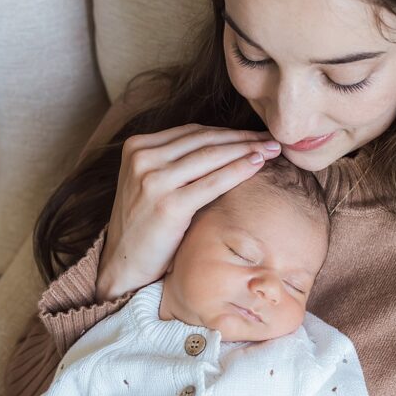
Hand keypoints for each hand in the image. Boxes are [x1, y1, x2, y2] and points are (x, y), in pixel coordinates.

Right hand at [95, 124, 280, 301]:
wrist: (124, 264)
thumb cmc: (146, 225)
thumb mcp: (151, 182)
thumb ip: (174, 161)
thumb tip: (225, 144)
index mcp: (137, 147)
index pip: (192, 132)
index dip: (228, 131)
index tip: (254, 134)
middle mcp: (143, 158)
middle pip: (204, 140)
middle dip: (242, 138)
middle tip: (271, 139)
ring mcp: (153, 181)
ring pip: (211, 156)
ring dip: (247, 150)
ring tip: (272, 150)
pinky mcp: (168, 205)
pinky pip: (213, 182)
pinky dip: (239, 170)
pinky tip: (258, 165)